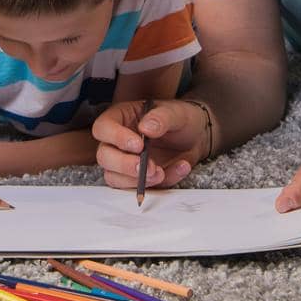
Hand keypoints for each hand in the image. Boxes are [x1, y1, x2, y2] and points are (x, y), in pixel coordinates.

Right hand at [92, 100, 206, 190]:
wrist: (197, 136)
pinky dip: (162, 183)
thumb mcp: (176, 112)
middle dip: (125, 166)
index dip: (115, 137)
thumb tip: (146, 128)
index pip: (103, 128)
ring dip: (138, 180)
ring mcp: (126, 162)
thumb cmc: (180, 119)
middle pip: (104, 157)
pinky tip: (180, 167)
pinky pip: (141, 188)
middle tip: (149, 167)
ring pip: (115, 178)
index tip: (138, 145)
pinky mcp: (138, 179)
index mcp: (120, 118)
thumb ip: (161, 117)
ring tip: (162, 172)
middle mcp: (118, 142)